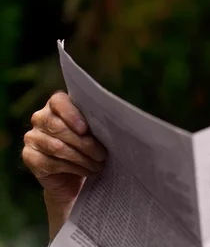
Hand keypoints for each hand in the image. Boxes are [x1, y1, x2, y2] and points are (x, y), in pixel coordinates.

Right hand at [22, 92, 106, 239]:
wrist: (73, 176)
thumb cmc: (88, 147)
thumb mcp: (94, 132)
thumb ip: (95, 122)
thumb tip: (112, 122)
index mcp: (56, 105)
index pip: (59, 101)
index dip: (71, 114)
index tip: (85, 129)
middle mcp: (40, 118)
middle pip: (58, 127)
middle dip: (84, 143)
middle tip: (102, 154)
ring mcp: (32, 138)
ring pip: (57, 147)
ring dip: (82, 158)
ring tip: (98, 164)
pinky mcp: (29, 157)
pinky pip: (52, 162)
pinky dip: (74, 168)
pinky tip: (87, 171)